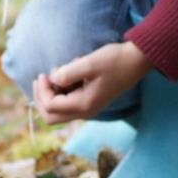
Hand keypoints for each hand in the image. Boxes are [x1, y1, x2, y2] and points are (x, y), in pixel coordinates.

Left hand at [32, 41, 152, 124]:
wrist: (136, 61)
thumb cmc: (114, 60)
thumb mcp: (89, 63)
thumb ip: (68, 73)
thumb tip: (52, 79)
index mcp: (84, 105)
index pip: (51, 106)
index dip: (42, 91)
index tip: (44, 73)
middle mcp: (85, 112)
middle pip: (50, 117)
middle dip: (41, 99)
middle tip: (41, 78)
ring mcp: (87, 109)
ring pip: (57, 112)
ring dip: (51, 94)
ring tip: (59, 71)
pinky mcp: (88, 102)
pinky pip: (66, 104)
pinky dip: (61, 91)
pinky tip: (69, 72)